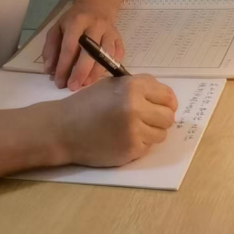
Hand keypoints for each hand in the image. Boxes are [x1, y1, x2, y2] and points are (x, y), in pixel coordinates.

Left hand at [42, 3, 123, 90]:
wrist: (96, 5)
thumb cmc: (74, 20)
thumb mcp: (57, 28)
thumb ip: (51, 48)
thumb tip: (50, 70)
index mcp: (77, 21)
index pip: (70, 46)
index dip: (64, 66)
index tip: (59, 81)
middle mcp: (96, 25)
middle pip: (90, 51)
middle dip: (81, 72)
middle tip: (73, 86)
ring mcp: (110, 31)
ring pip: (106, 55)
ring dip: (95, 72)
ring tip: (85, 83)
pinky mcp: (119, 38)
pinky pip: (118, 55)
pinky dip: (110, 66)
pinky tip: (99, 74)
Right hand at [56, 75, 177, 166]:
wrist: (64, 128)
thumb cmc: (87, 103)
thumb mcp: (112, 84)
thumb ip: (139, 87)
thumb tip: (163, 96)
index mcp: (133, 87)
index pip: (168, 96)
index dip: (167, 102)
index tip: (162, 106)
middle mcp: (136, 107)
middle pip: (168, 116)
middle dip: (161, 118)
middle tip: (149, 119)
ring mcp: (134, 130)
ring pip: (161, 133)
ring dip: (152, 132)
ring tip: (134, 128)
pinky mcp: (131, 150)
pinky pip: (148, 147)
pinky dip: (140, 143)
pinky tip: (123, 138)